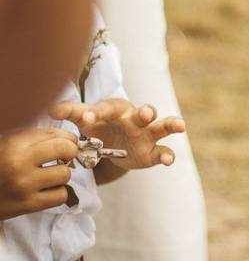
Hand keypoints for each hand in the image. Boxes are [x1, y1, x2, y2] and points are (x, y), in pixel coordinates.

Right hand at [0, 128, 78, 219]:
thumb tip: (65, 135)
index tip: (68, 142)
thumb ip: (32, 136)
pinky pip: (60, 195)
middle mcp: (19, 163)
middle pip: (65, 150)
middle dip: (70, 152)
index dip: (68, 138)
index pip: (56, 134)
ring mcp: (24, 185)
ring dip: (61, 175)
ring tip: (48, 176)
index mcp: (13, 144)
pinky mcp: (27, 205)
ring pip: (65, 174)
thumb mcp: (7, 142)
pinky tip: (45, 190)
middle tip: (64, 157)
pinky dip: (57, 193)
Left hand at [50, 99, 183, 169]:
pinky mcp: (152, 151)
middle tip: (145, 114)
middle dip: (146, 111)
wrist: (113, 145)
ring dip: (170, 124)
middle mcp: (134, 118)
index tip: (86, 120)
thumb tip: (50, 107)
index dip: (97, 113)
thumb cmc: (98, 127)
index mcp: (115, 109)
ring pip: (161, 126)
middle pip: (142, 111)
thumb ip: (72, 112)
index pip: (107, 108)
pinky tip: (170, 160)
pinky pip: (162, 151)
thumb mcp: (84, 120)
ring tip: (180, 126)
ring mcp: (146, 134)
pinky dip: (167, 155)